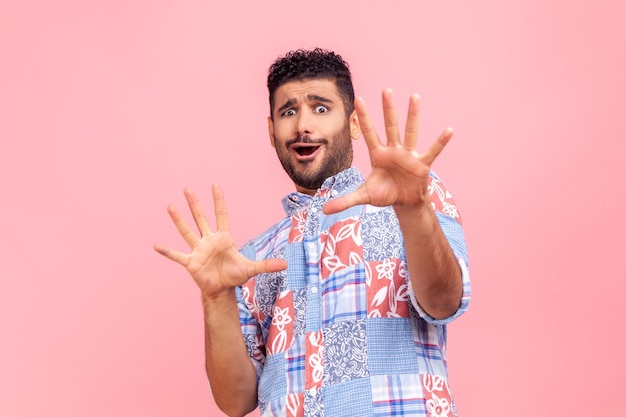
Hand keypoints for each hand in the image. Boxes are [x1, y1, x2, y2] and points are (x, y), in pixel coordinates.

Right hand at [154, 184, 286, 296]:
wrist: (221, 290)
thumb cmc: (234, 276)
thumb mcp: (251, 269)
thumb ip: (267, 265)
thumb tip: (286, 264)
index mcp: (224, 238)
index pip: (221, 215)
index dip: (219, 201)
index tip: (215, 185)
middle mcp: (209, 241)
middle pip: (201, 218)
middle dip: (195, 204)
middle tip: (187, 188)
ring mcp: (198, 250)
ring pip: (187, 232)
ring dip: (179, 220)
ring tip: (170, 207)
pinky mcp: (191, 262)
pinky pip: (177, 255)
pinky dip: (167, 251)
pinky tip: (156, 245)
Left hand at [323, 89, 451, 214]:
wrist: (405, 203)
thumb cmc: (385, 194)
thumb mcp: (364, 197)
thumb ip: (345, 200)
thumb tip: (323, 209)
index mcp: (378, 155)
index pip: (369, 133)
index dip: (364, 118)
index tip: (358, 99)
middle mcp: (393, 150)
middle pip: (390, 126)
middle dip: (387, 109)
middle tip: (386, 89)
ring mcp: (409, 155)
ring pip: (410, 132)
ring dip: (412, 115)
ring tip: (414, 96)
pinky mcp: (422, 164)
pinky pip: (432, 151)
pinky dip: (440, 142)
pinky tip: (449, 130)